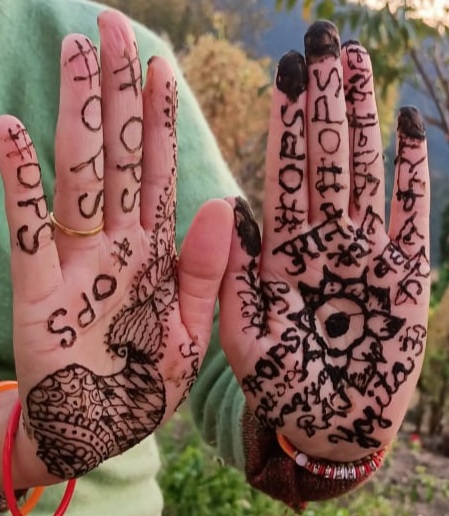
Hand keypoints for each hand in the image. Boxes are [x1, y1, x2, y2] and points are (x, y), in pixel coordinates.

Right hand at [0, 10, 231, 480]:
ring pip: (79, 175)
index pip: (159, 171)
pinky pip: (26, 230)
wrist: (102, 433)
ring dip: (79, 115)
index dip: (160, 120)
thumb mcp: (192, 332)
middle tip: (112, 29)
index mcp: (156, 254)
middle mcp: (117, 245)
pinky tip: (9, 131)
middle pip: (119, 155)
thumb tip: (225, 205)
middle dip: (117, 93)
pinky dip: (18, 183)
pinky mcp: (38, 293)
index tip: (161, 67)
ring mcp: (76, 262)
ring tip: (78, 55)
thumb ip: (208, 271)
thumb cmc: (147, 386)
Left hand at [220, 21, 429, 461]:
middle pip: (323, 159)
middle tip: (322, 38)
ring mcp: (365, 254)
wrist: (329, 425)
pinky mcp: (404, 277)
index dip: (284, 123)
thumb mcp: (244, 336)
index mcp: (280, 254)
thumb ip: (232, 276)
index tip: (283, 71)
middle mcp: (321, 243)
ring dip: (362, 118)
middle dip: (322, 100)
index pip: (282, 174)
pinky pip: (412, 214)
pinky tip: (410, 126)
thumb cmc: (283, 389)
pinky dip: (413, 173)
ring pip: (364, 172)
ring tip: (358, 62)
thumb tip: (229, 209)